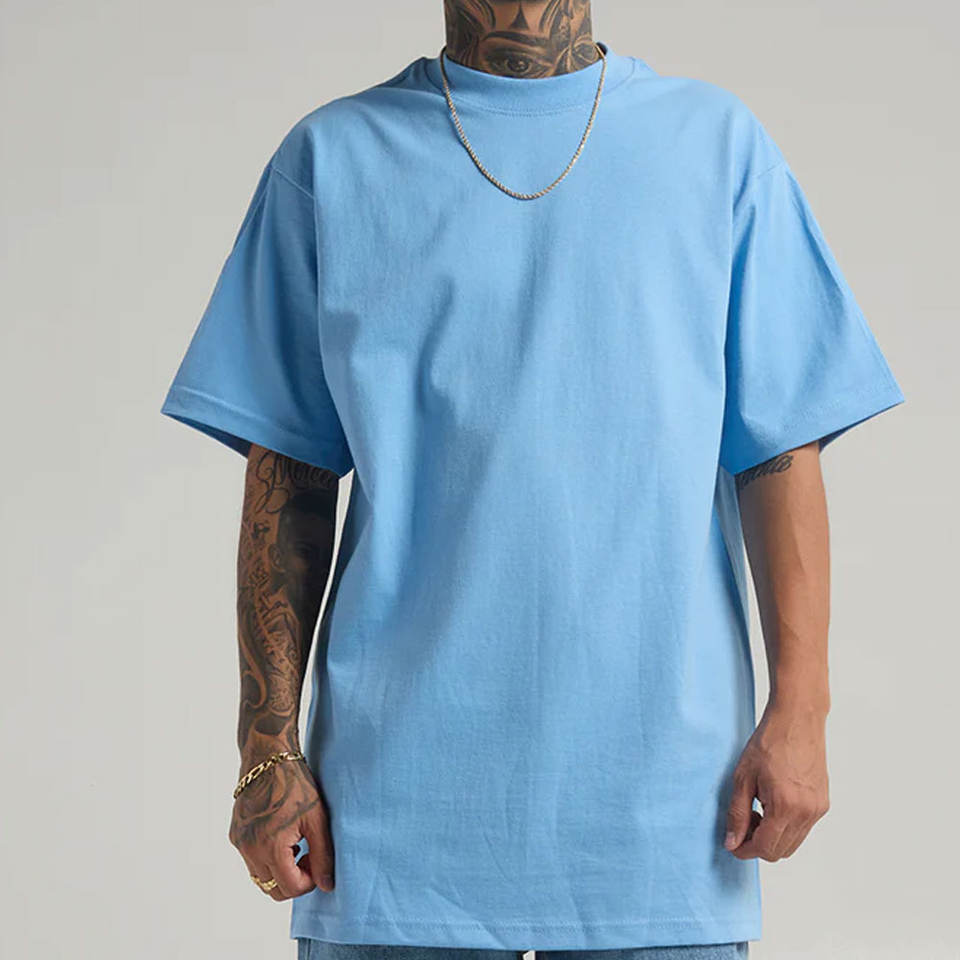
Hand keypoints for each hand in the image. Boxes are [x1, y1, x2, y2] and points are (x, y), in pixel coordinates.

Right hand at [229, 755, 334, 899]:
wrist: (268, 758)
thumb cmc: (296, 784)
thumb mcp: (317, 819)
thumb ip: (323, 856)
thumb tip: (327, 886)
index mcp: (270, 847)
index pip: (289, 888)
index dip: (308, 882)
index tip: (316, 860)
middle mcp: (249, 849)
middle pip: (272, 889)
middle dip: (294, 880)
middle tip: (308, 856)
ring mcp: (240, 843)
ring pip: (261, 877)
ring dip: (280, 870)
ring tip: (296, 843)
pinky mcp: (235, 835)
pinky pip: (251, 861)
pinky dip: (267, 858)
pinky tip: (282, 835)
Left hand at [723, 700, 829, 860]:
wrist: (797, 720)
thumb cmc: (769, 742)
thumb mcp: (743, 777)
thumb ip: (737, 814)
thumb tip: (732, 843)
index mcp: (786, 807)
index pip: (765, 848)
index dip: (745, 850)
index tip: (732, 843)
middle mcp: (807, 813)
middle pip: (780, 851)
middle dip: (758, 844)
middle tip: (744, 821)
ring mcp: (818, 809)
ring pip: (793, 843)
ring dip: (773, 836)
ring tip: (757, 810)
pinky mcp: (822, 803)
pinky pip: (803, 828)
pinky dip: (786, 826)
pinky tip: (772, 804)